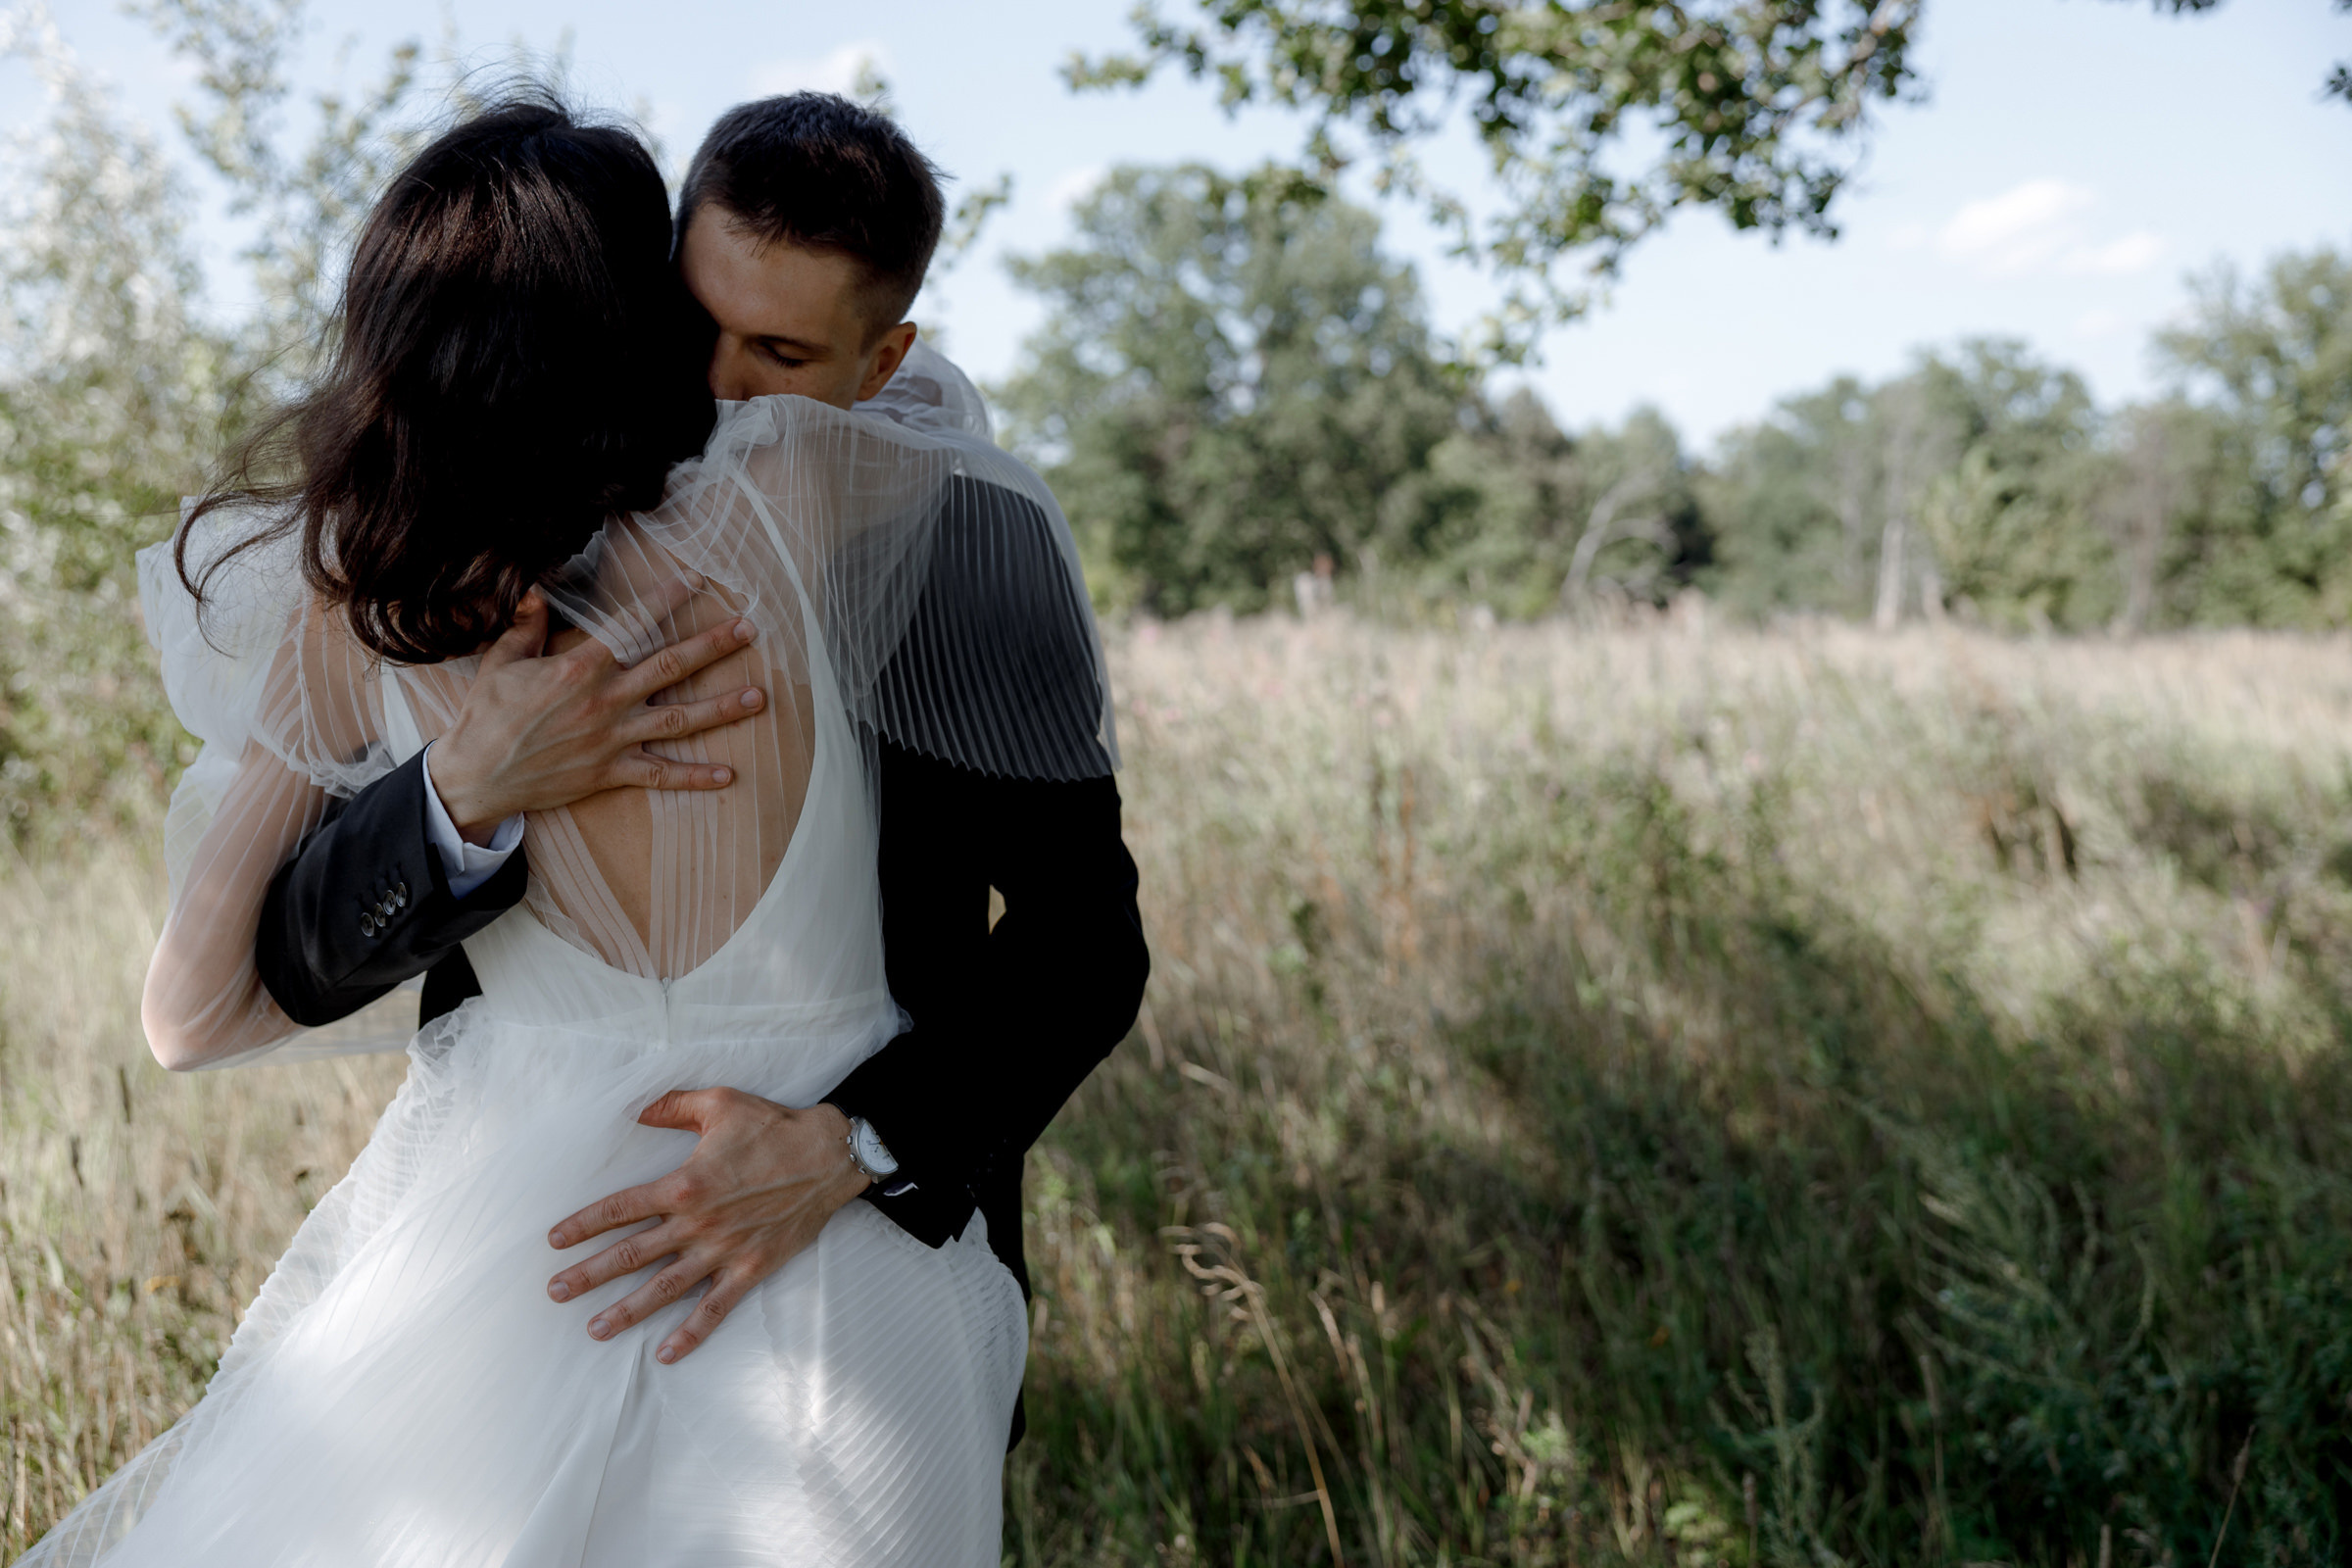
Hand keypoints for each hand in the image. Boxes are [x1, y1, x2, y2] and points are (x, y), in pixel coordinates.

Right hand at [430, 588, 766, 842]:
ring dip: (721, 708)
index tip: (696, 582)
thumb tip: (535, 589)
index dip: (665, 600)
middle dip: (713, 646)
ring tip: (758, 698)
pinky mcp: (611, 772)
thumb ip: (526, 625)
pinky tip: (728, 775)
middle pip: (670, 667)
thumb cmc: (486, 716)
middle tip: (748, 630)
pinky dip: (695, 776)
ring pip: (678, 720)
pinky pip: (661, 773)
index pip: (632, 625)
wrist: (475, 775)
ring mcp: (612, 738)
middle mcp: (605, 699)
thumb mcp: (501, 661)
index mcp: (580, 667)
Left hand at [544, 1089, 869, 1362]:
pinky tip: (666, 1353)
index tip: (555, 1241)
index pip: (620, 1208)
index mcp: (683, 1184)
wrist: (829, 1155)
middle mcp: (697, 1223)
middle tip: (555, 1292)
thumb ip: (673, 1106)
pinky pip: (715, 1308)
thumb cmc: (774, 1127)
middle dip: (589, 1275)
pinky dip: (691, 1333)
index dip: (583, 1225)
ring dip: (626, 1311)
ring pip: (664, 1288)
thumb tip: (637, 1109)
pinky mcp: (750, 1269)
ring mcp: (723, 1251)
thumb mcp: (720, 1102)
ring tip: (595, 1329)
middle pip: (631, 1254)